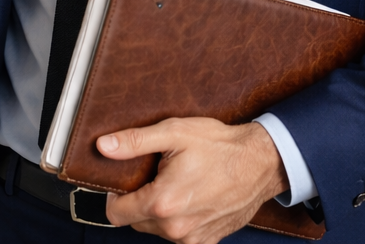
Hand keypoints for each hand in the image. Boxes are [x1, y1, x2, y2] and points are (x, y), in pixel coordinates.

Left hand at [99, 118, 287, 243]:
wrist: (260, 162)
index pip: (116, 213)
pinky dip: (179, 220)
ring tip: (177, 185)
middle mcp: (175, 227)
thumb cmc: (220, 146)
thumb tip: (104, 147)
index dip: (115, 195)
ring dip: (159, 212)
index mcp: (162, 202)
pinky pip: (179, 236)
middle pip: (135, 221)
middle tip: (157, 176)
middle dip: (139, 201)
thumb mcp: (175, 132)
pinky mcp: (206, 242)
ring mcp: (192, 238)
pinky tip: (191, 199)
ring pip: (156, 229)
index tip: (126, 181)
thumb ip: (135, 142)